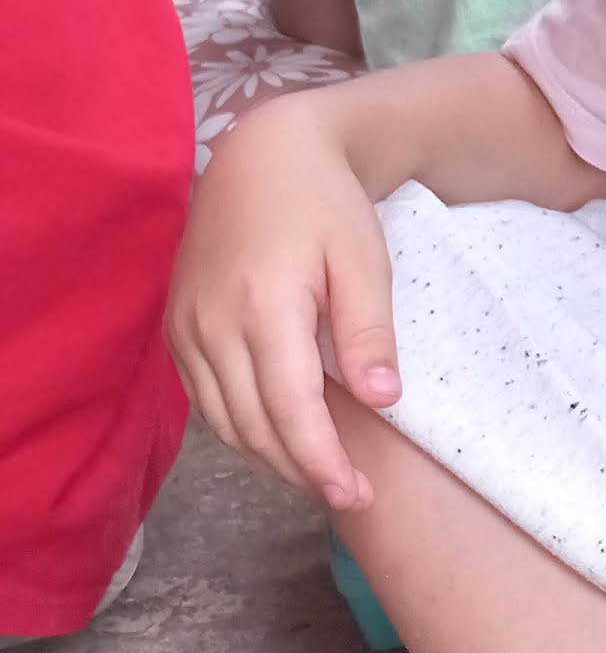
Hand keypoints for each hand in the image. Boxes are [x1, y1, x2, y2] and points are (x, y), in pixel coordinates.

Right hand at [167, 96, 404, 511]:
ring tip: (320, 479)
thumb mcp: (363, 259)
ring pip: (223, 422)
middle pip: (252, 426)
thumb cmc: (324, 202)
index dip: (322, 462)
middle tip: (350, 498)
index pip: (289, 410)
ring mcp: (186, 327)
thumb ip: (369, 332)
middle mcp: (212, 323)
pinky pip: (205, 399)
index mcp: (263, 305)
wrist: (263, 154)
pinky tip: (280, 439)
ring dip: (270, 459)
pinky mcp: (176, 327)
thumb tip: (381, 403)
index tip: (356, 497)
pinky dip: (242, 429)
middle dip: (301, 472)